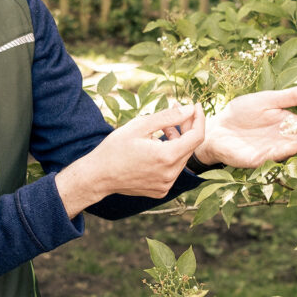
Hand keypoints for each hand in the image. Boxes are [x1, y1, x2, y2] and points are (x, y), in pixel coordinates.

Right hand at [56, 104, 204, 217]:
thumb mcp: (140, 125)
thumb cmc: (115, 148)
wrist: (98, 176)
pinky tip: (155, 147)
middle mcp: (170, 174)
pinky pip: (172, 169)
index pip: (197, 136)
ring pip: (181, 158)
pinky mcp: (160, 190)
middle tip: (175, 112)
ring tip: (161, 130)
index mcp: (167, 157)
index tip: (196, 106)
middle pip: (190, 147)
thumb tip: (190, 109)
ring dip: (177, 141)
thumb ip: (168, 116)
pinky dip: (169, 156)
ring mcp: (166, 184)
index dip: (199, 118)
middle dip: (186, 128)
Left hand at [193, 81, 296, 167]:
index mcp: (288, 125)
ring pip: (295, 150)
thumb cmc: (241, 113)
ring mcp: (272, 150)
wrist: (217, 126)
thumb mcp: (269, 99)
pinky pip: (274, 155)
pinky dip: (286, 150)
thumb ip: (294, 96)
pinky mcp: (258, 159)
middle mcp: (284, 139)